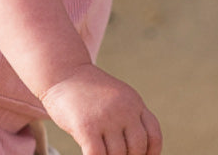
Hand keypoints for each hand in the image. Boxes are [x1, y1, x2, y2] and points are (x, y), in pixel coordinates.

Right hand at [40, 64, 161, 154]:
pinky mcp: (87, 126)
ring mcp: (106, 117)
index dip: (151, 153)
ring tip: (101, 152)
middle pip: (137, 149)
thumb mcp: (116, 97)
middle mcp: (124, 109)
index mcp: (134, 102)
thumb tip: (136, 150)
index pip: (153, 135)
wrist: (63, 72)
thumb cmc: (88, 90)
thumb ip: (127, 117)